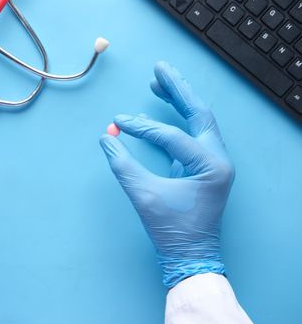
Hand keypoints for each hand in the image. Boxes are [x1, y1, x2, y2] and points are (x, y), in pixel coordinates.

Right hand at [100, 62, 234, 288]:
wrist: (191, 256)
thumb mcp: (144, 196)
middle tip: (159, 67)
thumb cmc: (172, 230)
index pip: (173, 136)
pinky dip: (177, 119)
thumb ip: (123, 166)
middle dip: (177, 89)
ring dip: (179, 100)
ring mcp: (214, 162)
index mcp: (211, 166)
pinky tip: (162, 108)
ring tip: (159, 80)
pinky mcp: (204, 166)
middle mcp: (219, 159)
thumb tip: (105, 139)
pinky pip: (192, 134)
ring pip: (198, 120)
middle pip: (198, 113)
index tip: (117, 122)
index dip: (142, 127)